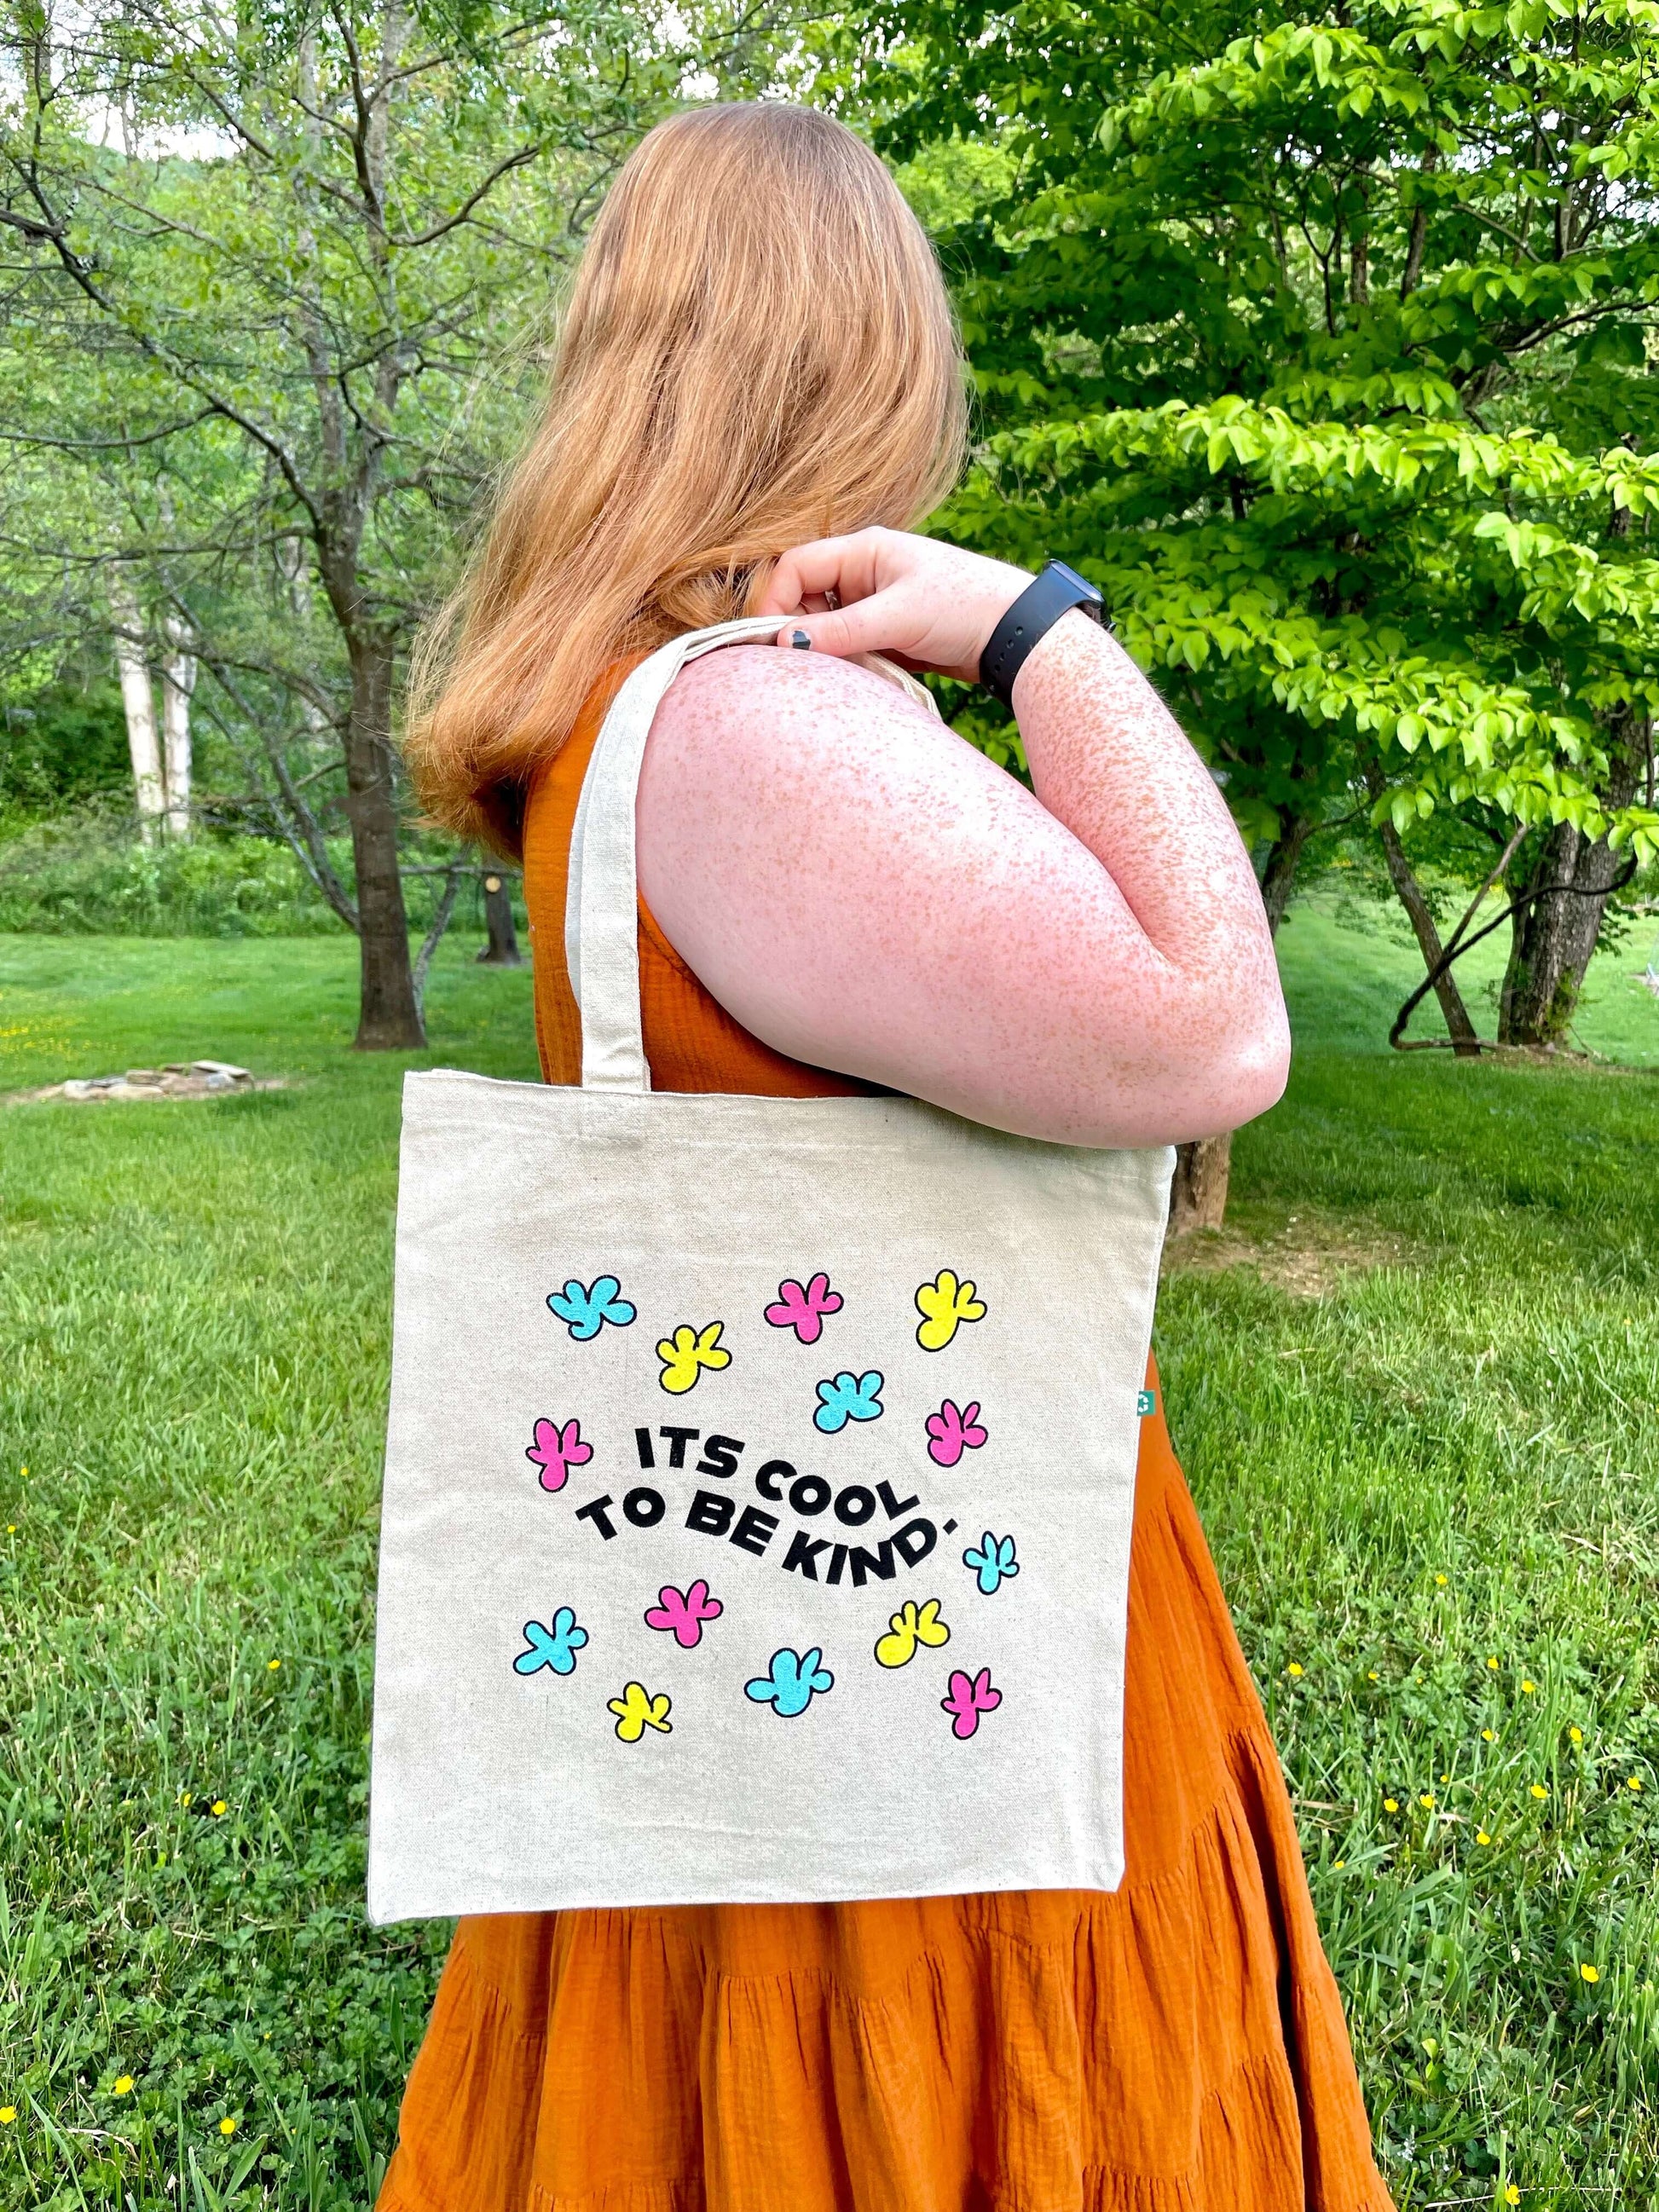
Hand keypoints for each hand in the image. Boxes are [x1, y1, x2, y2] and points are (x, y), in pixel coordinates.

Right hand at [757, 527, 1032, 680]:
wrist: (1016, 632)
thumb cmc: (964, 606)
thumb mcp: (899, 616)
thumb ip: (841, 629)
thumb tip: (785, 643)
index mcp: (863, 550)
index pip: (795, 567)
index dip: (776, 602)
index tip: (775, 644)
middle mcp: (863, 572)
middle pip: (805, 599)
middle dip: (804, 632)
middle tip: (814, 664)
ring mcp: (873, 604)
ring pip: (825, 628)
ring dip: (830, 652)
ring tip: (855, 668)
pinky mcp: (886, 632)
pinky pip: (849, 647)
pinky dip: (850, 663)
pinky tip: (869, 674)